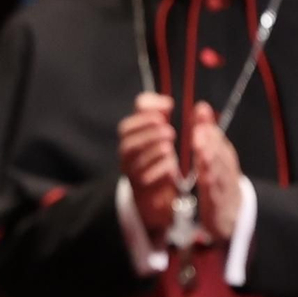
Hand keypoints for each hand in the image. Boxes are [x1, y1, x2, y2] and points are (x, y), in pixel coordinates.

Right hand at [118, 92, 179, 232]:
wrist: (157, 194)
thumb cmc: (161, 159)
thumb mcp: (161, 136)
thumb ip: (163, 117)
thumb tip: (167, 103)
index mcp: (136, 132)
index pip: (135, 111)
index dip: (149, 107)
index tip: (170, 106)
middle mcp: (128, 147)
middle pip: (126, 132)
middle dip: (148, 128)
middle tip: (169, 130)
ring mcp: (130, 165)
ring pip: (132, 153)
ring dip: (151, 148)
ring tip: (170, 147)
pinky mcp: (138, 184)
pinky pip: (141, 175)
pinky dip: (156, 168)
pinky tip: (170, 166)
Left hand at [191, 101, 241, 240]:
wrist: (233, 214)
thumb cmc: (220, 178)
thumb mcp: (215, 153)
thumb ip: (207, 130)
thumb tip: (201, 105)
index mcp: (224, 156)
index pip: (218, 140)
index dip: (209, 129)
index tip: (200, 116)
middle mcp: (226, 170)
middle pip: (220, 155)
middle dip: (210, 143)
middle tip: (199, 132)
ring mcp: (225, 188)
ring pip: (220, 174)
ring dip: (211, 164)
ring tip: (201, 154)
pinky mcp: (220, 206)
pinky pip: (216, 196)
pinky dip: (212, 189)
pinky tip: (205, 180)